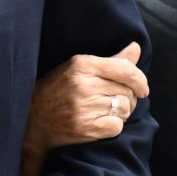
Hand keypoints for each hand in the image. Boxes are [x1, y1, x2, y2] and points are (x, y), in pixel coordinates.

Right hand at [19, 42, 148, 175]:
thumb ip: (111, 60)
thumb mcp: (79, 68)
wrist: (33, 120)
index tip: (143, 88)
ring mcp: (84, 107)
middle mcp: (84, 84)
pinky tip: (101, 122)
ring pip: (124, 109)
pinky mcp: (86, 128)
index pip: (125, 69)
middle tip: (114, 100)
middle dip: (128, 97)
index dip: (140, 79)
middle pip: (127, 91)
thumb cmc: (58, 90)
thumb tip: (136, 48)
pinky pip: (117, 126)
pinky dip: (113, 126)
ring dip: (120, 112)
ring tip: (105, 110)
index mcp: (83, 64)